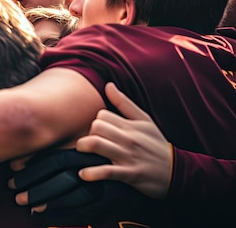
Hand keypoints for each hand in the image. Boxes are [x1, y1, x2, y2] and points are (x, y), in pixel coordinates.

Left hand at [76, 82, 171, 198]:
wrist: (177, 172)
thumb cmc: (156, 144)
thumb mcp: (144, 121)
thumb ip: (124, 103)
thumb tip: (108, 85)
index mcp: (131, 125)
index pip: (102, 115)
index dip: (96, 122)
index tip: (97, 131)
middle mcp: (128, 139)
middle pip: (96, 127)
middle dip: (88, 133)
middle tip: (89, 142)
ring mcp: (129, 156)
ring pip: (97, 144)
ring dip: (83, 147)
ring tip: (81, 152)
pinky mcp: (130, 174)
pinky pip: (106, 172)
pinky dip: (92, 173)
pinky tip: (83, 174)